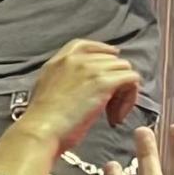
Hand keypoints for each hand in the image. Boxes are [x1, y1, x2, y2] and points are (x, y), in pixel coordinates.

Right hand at [19, 39, 140, 154]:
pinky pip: (132, 79)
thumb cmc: (42, 120)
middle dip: (114, 80)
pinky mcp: (104, 82)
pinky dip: (130, 98)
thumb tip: (79, 87)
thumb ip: (62, 80)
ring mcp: (91, 69)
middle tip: (108, 107)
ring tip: (112, 113)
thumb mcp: (45, 90)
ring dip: (123, 91)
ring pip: (124, 68)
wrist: (41, 129)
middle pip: (111, 59)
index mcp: (59, 60)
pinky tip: (116, 115)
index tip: (110, 67)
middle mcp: (76, 59)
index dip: (103, 52)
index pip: (87, 45)